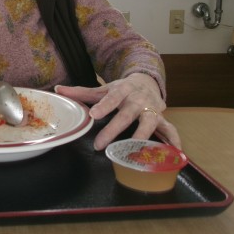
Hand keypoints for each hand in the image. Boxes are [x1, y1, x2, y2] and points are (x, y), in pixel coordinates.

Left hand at [54, 73, 180, 150]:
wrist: (146, 80)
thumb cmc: (121, 89)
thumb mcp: (103, 88)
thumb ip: (81, 92)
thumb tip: (58, 90)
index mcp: (122, 89)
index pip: (112, 97)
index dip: (104, 105)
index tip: (93, 115)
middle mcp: (138, 99)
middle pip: (127, 115)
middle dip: (114, 129)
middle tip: (100, 145)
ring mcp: (152, 109)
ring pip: (149, 123)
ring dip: (143, 138)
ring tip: (134, 152)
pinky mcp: (162, 118)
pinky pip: (171, 130)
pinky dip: (174, 141)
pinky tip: (176, 154)